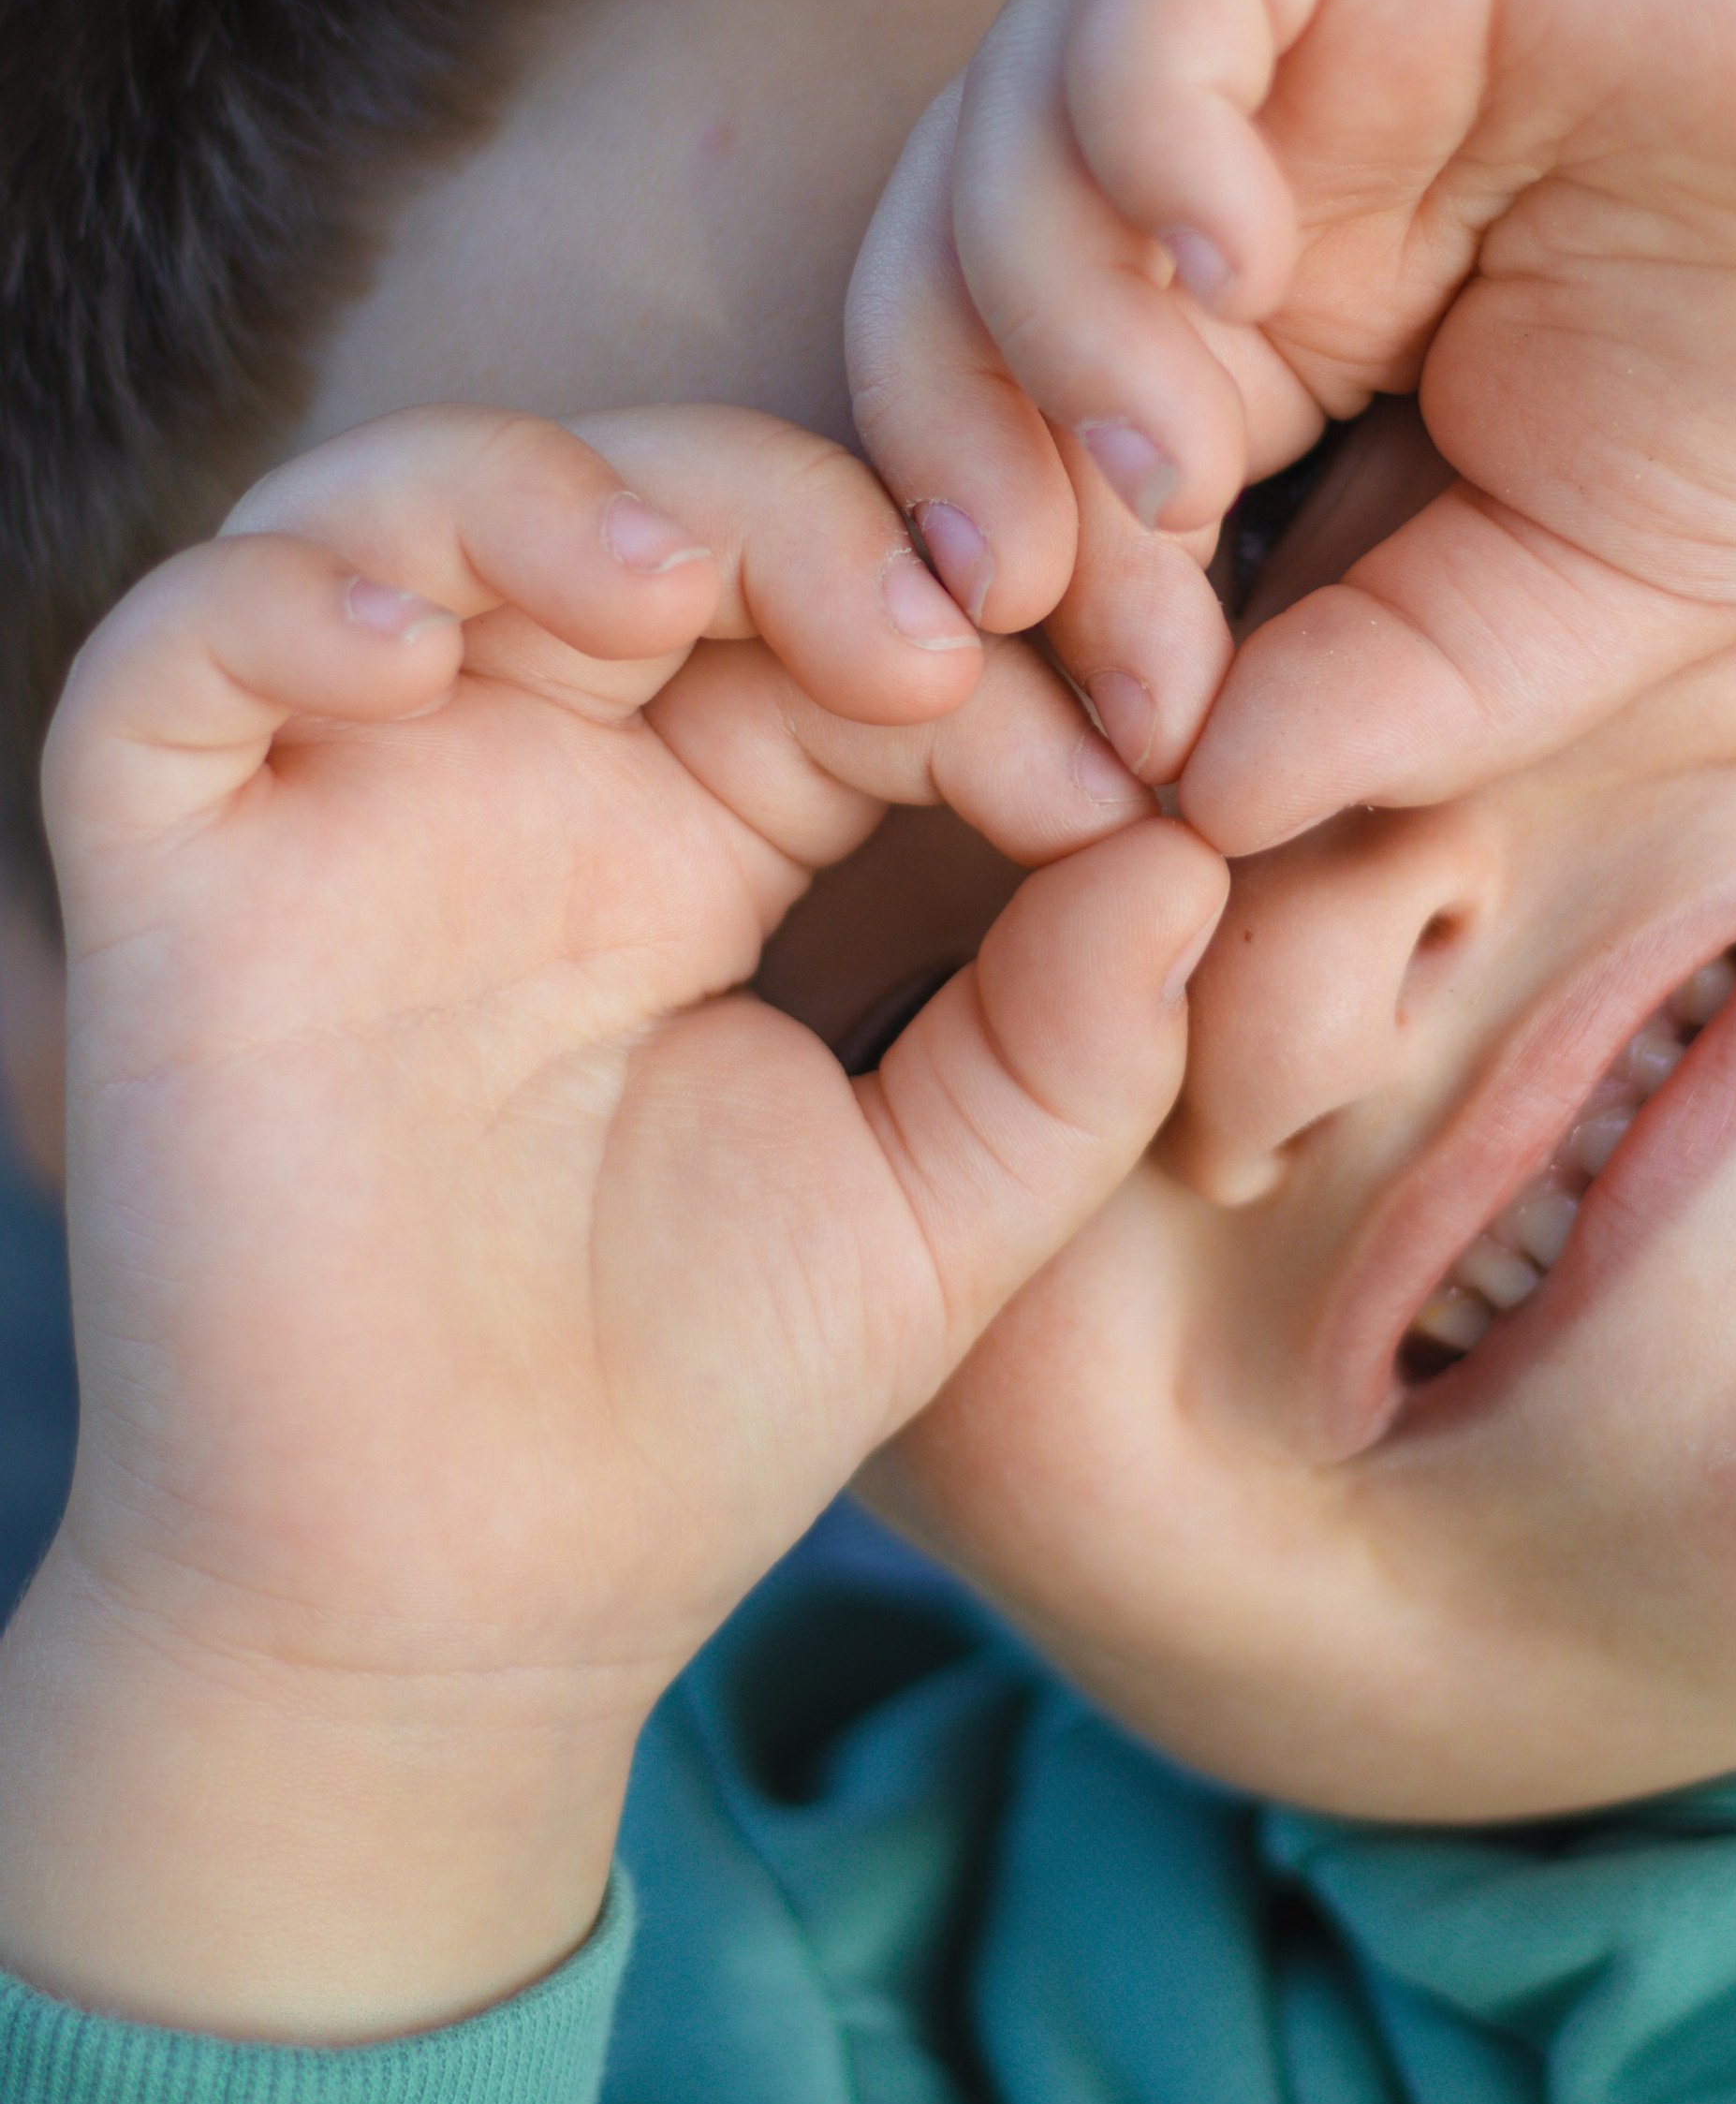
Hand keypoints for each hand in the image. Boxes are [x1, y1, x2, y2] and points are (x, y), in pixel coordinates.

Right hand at [0, 404, 1221, 2031]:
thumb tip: (1197, 853)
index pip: (841, 607)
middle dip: (804, 515)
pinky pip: (171, 656)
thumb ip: (1071, 1041)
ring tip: (680, 579)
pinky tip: (397, 637)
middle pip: (647, 503)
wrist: (459, 1613)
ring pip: (410, 508)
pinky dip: (272, 595)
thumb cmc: (695, 1408)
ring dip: (553, 490)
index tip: (1129, 750)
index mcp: (709, 823)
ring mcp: (344, 805)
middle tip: (930, 644)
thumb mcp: (940, 1213)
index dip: (988, 627)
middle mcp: (528, 773)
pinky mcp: (171, 874)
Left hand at [848, 0, 1735, 851]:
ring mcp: (1273, 35)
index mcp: (1262, 337)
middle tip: (1043, 617)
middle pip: (947, 288)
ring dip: (1038, 323)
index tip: (1110, 758)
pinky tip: (1237, 264)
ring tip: (1167, 459)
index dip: (1028, 614)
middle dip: (962, 470)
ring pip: (1004, 133)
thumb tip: (1189, 811)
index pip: (1027, 450)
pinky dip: (1135, 129)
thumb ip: (1378, 696)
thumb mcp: (1578, 605)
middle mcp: (1228, 173)